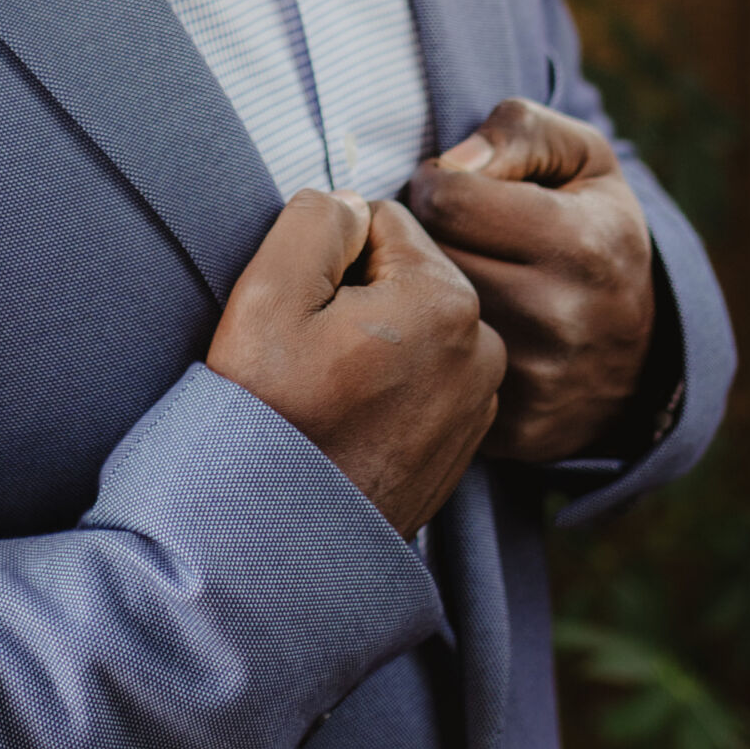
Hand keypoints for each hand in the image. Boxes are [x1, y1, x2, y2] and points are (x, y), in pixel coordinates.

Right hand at [206, 189, 506, 537]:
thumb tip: (349, 205)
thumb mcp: (268, 293)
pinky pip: (424, 379)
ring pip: (413, 327)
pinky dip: (388, 388)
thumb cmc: (269, 419)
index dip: (327, 256)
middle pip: (403, 274)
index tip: (302, 313)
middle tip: (310, 358)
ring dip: (373, 343)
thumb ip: (315, 218)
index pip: (380, 220)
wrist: (277, 543)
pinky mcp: (464, 443)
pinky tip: (349, 424)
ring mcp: (478, 402)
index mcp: (445, 298)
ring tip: (329, 394)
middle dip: (356, 297)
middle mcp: (481, 347)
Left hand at [408, 98, 653, 464]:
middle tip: (443, 238)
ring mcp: (535, 380)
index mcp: (580, 244)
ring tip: (445, 278)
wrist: (638, 352)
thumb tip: (452, 163)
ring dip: (416, 293)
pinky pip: (428, 374)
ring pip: (420, 317)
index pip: (445, 198)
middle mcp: (561, 318)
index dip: (436, 182)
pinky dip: (426, 352)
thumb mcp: (580, 159)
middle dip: (422, 237)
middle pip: (425, 258)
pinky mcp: (510, 428)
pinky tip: (446, 336)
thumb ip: (518, 131)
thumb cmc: (591, 230)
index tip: (450, 191)